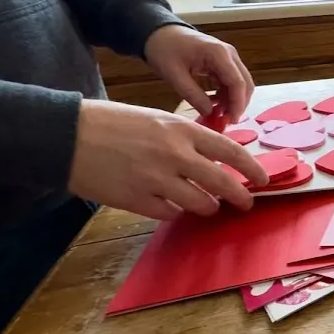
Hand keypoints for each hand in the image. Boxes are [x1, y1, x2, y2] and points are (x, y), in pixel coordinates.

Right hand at [68, 100, 268, 219]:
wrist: (70, 136)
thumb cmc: (114, 123)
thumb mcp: (158, 119)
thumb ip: (188, 138)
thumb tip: (216, 158)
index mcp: (182, 130)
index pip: (230, 151)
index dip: (252, 167)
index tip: (263, 177)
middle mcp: (175, 155)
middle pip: (222, 183)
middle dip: (240, 196)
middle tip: (247, 202)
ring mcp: (157, 180)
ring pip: (201, 203)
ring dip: (209, 206)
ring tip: (209, 205)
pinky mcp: (138, 200)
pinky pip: (171, 213)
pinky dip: (176, 212)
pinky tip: (173, 205)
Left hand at [144, 25, 253, 122]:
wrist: (159, 33)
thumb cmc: (165, 50)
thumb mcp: (174, 75)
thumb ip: (193, 95)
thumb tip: (210, 113)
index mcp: (218, 54)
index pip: (238, 82)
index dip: (237, 104)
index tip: (231, 121)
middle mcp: (229, 54)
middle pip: (245, 84)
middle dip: (238, 104)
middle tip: (225, 121)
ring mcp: (228, 57)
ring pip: (241, 84)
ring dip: (233, 100)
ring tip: (217, 114)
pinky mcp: (224, 62)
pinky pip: (232, 81)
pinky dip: (226, 94)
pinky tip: (214, 103)